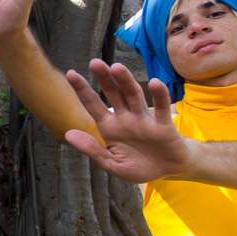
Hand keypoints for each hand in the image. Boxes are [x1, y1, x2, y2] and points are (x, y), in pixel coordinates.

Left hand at [62, 60, 191, 183]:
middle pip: (113, 93)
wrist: (168, 172)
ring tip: (117, 67)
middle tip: (95, 63)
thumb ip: (91, 149)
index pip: (93, 105)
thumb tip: (68, 134)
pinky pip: (161, 108)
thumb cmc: (138, 166)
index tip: (71, 73)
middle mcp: (125, 118)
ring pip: (133, 96)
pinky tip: (154, 83)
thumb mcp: (111, 163)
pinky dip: (159, 95)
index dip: (82, 90)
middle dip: (104, 78)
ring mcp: (144, 119)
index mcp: (110, 126)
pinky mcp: (162, 125)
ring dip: (126, 81)